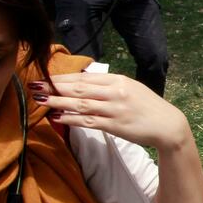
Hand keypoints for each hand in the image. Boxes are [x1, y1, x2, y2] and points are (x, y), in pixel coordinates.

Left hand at [29, 73, 192, 150]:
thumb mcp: (129, 88)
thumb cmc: (147, 106)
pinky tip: (57, 118)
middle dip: (55, 87)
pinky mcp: (114, 126)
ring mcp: (114, 109)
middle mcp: (114, 92)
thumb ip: (109, 85)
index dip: (63, 78)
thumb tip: (84, 83)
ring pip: (80, 104)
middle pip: (79, 88)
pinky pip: (88, 122)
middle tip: (35, 85)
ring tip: (41, 100)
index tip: (46, 77)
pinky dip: (71, 120)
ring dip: (58, 102)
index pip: (84, 77)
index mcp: (118, 80)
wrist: (167, 124)